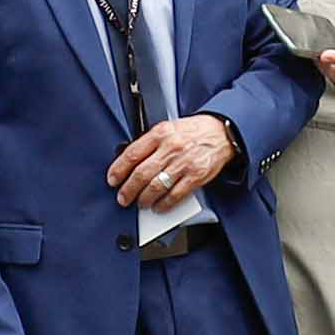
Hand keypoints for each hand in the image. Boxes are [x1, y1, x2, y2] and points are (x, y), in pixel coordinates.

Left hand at [106, 114, 235, 211]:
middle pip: (141, 174)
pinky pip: (174, 195)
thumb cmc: (193, 131)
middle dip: (128, 189)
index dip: (118, 169)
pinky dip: (164, 204)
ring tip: (140, 203)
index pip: (132, 153)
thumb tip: (131, 162)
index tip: (113, 179)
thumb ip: (151, 143)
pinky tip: (158, 206)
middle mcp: (171, 148)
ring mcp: (183, 163)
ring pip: (156, 187)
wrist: (221, 133)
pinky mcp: (196, 177)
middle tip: (123, 198)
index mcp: (161, 133)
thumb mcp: (169, 128)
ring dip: (144, 199)